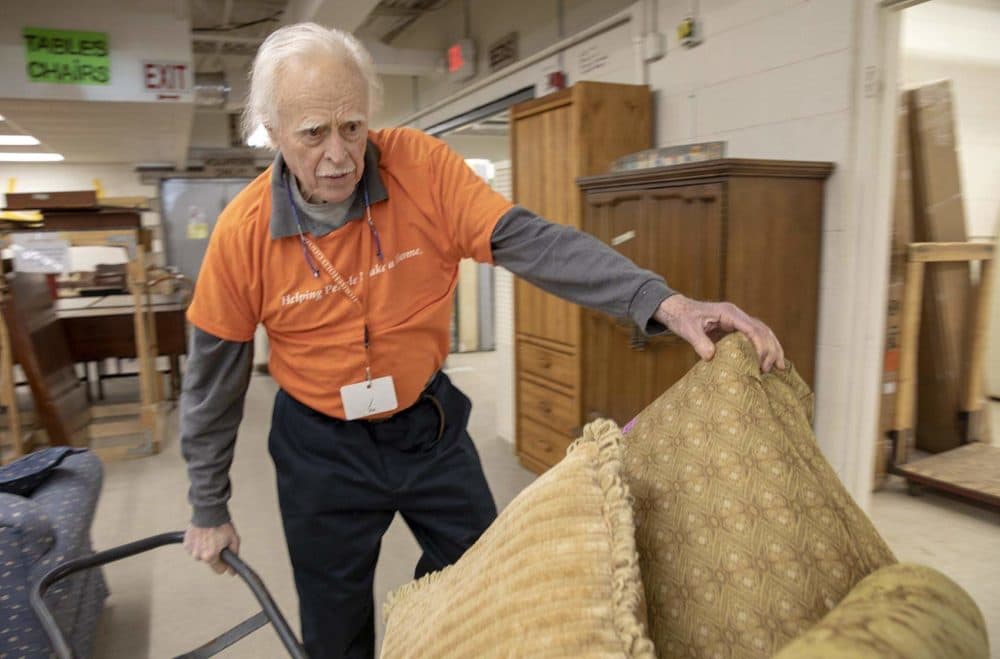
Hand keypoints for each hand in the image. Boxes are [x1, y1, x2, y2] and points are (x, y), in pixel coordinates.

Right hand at [184, 522, 240, 575]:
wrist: (209, 512)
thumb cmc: (221, 525)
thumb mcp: (234, 540)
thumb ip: (234, 556)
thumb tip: (233, 571)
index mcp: (210, 556)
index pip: (219, 570)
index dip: (224, 564)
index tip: (225, 557)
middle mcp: (199, 555)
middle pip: (210, 561)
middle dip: (215, 554)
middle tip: (218, 542)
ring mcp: (191, 550)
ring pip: (201, 555)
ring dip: (206, 548)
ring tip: (211, 537)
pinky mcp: (186, 544)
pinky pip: (194, 549)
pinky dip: (198, 544)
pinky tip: (203, 535)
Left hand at [653, 294, 785, 372]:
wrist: (677, 310)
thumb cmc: (682, 317)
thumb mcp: (688, 330)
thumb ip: (699, 342)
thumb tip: (710, 356)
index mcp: (729, 313)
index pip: (752, 329)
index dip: (760, 346)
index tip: (761, 363)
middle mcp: (737, 316)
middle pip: (763, 331)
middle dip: (770, 349)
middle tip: (770, 369)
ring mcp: (738, 321)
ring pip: (763, 333)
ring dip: (773, 349)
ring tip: (780, 367)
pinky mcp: (735, 328)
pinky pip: (755, 337)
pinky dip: (764, 348)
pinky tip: (770, 361)